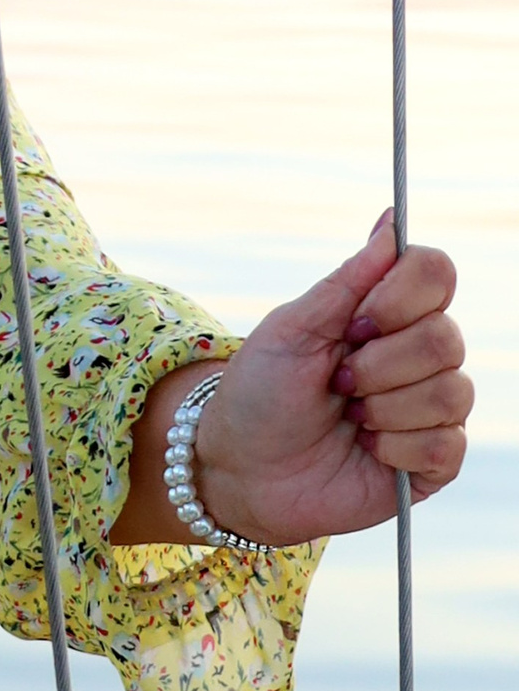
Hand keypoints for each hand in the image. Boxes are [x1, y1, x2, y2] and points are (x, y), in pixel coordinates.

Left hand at [193, 213, 470, 544]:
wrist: (240, 470)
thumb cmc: (259, 394)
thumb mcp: (292, 329)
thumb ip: (348, 280)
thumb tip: (392, 220)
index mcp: (386, 314)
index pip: (436, 273)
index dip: (402, 296)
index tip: (353, 324)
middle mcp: (418, 356)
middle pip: (446, 337)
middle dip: (378, 365)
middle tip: (337, 382)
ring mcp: (429, 409)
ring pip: (451, 392)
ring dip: (384, 408)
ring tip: (348, 417)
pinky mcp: (432, 463)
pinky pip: (446, 445)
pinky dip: (396, 448)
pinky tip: (367, 449)